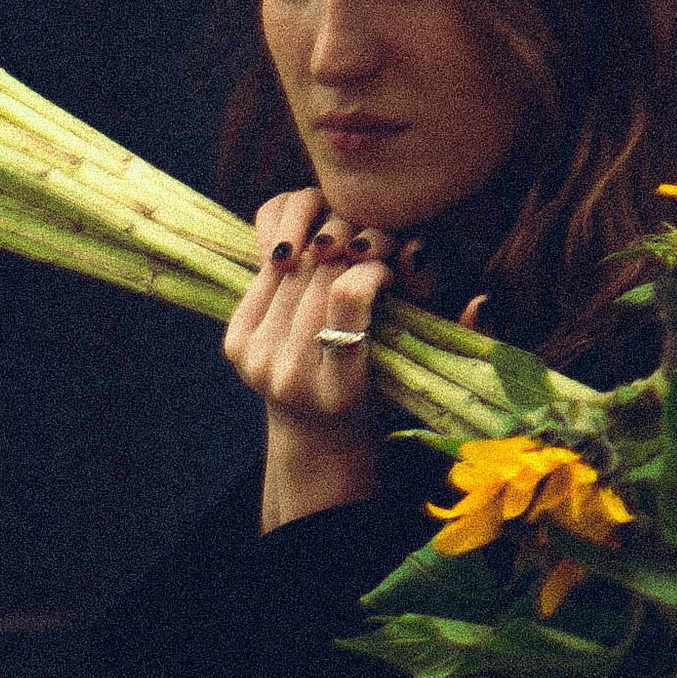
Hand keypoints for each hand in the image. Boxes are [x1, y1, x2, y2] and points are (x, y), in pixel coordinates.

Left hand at [224, 189, 410, 530]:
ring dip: (320, 247)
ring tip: (343, 248)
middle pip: (318, 278)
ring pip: (291, 270)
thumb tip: (442, 265)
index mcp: (340, 391)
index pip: (347, 300)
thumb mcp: (418, 360)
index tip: (386, 266)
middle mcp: (290, 379)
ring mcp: (256, 362)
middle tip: (366, 243)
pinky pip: (266, 276)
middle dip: (347, 249)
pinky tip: (313, 259)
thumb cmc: (383, 393)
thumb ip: (440, 317)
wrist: (317, 434)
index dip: (370, 268)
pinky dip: (293, 257)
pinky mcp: (233, 344)